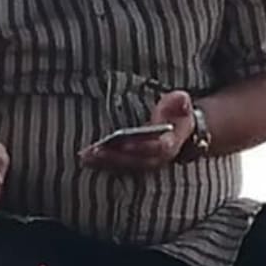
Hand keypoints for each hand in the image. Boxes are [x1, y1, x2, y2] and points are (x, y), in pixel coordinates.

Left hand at [79, 91, 194, 172]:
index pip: (159, 148)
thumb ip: (179, 103)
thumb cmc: (175, 113)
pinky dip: (101, 163)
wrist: (176, 127)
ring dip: (105, 162)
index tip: (125, 142)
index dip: (143, 146)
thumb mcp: (179, 105)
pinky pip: (116, 166)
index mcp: (172, 143)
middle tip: (97, 151)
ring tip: (86, 155)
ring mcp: (144, 163)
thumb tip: (181, 99)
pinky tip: (85, 158)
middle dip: (117, 157)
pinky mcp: (132, 163)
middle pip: (138, 161)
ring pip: (125, 166)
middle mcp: (158, 158)